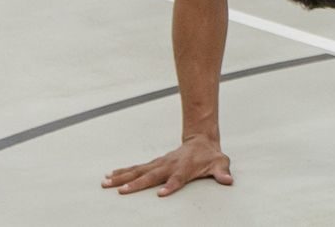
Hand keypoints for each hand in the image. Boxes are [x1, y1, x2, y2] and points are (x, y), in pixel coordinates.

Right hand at [103, 137, 232, 195]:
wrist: (201, 140)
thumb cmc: (210, 155)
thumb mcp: (220, 163)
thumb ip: (222, 172)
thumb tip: (228, 180)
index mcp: (185, 167)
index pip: (177, 178)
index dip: (170, 186)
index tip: (161, 194)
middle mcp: (169, 165)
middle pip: (151, 175)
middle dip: (136, 184)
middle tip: (121, 191)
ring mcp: (160, 163)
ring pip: (138, 170)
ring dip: (122, 177)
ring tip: (106, 182)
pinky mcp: (154, 163)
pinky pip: (136, 168)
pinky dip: (123, 171)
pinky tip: (110, 175)